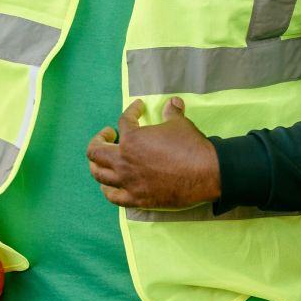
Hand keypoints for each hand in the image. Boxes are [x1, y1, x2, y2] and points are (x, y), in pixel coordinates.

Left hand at [86, 98, 220, 210]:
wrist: (205, 174)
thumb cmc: (191, 146)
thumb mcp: (180, 124)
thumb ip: (172, 112)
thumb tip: (173, 102)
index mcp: (132, 139)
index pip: (124, 121)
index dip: (132, 111)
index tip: (138, 108)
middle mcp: (123, 161)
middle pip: (96, 151)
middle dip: (99, 140)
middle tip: (109, 135)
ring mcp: (127, 181)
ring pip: (99, 174)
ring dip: (97, 164)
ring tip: (102, 160)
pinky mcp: (136, 198)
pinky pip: (112, 196)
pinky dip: (107, 189)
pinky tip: (108, 184)